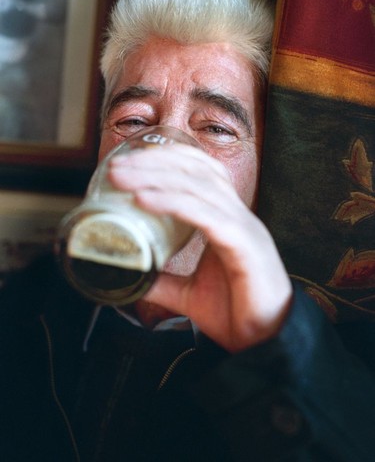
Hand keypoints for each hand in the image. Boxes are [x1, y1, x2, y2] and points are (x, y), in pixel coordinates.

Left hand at [108, 144, 291, 352]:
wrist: (267, 342)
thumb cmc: (236, 313)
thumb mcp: (189, 294)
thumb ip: (163, 282)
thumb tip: (131, 276)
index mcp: (226, 219)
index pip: (199, 171)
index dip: (166, 159)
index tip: (129, 162)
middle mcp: (236, 215)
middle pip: (194, 171)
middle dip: (153, 163)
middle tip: (115, 166)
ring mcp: (242, 227)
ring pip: (197, 187)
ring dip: (155, 177)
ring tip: (121, 177)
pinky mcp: (244, 245)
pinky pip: (205, 215)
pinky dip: (172, 203)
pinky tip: (144, 199)